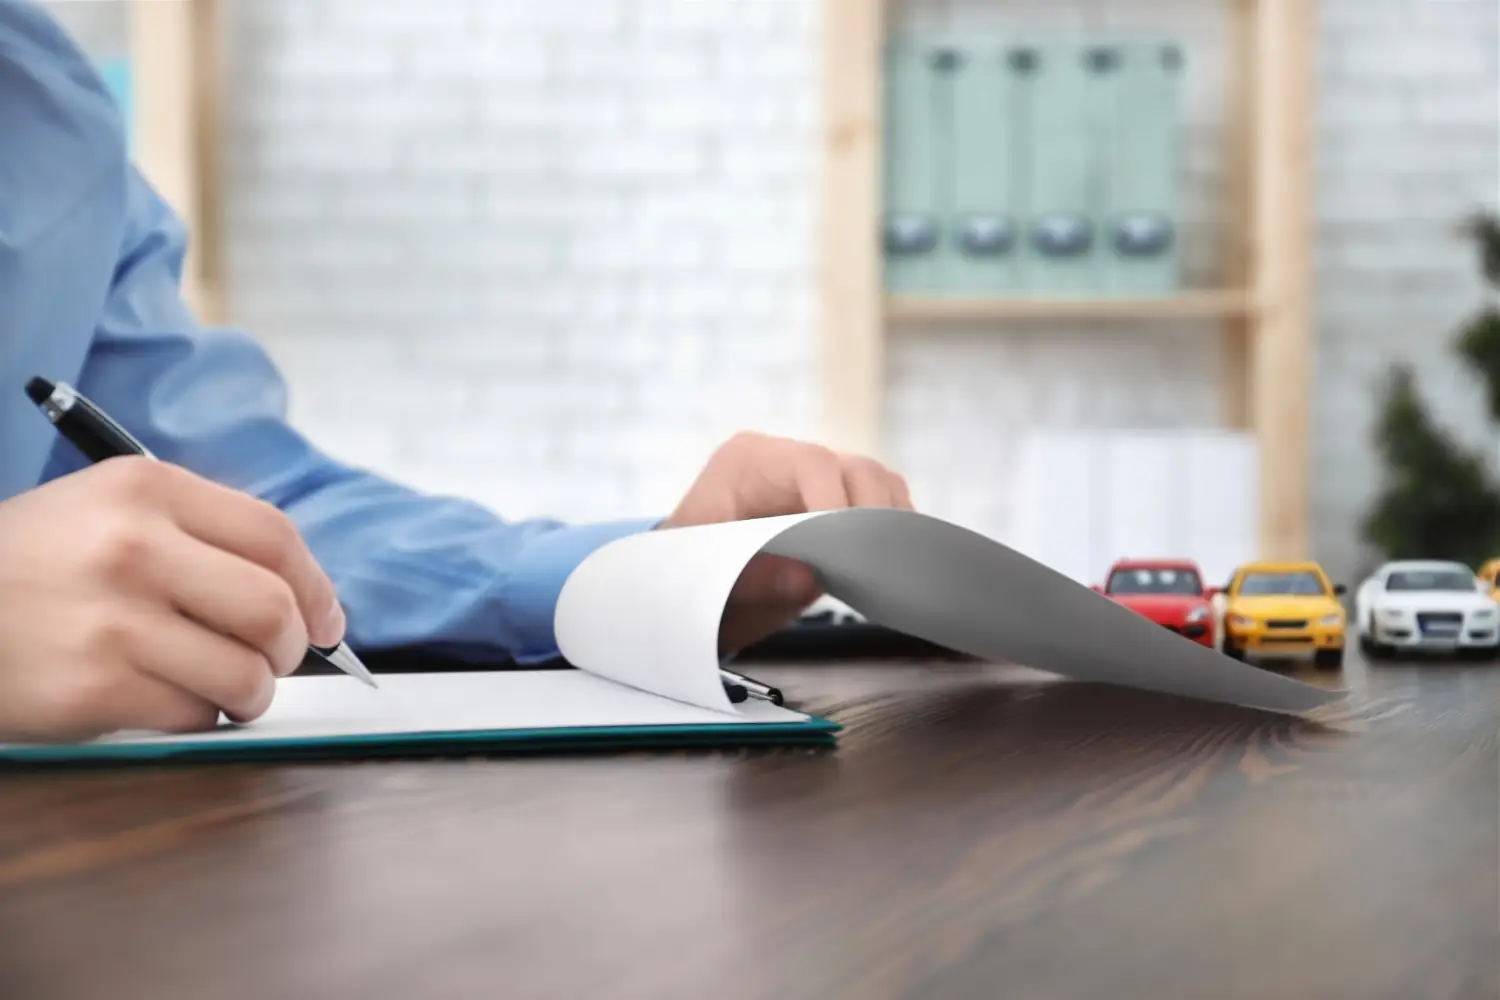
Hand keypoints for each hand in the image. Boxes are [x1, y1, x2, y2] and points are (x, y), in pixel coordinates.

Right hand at [0, 457, 344, 741]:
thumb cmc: (32, 567)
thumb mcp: (108, 512)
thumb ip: (201, 538)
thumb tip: (307, 600)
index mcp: (146, 488)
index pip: (275, 537)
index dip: (316, 588)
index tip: (327, 621)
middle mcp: (132, 547)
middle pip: (273, 609)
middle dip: (292, 647)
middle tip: (276, 660)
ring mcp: (112, 620)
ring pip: (245, 673)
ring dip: (251, 692)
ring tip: (225, 689)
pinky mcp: (93, 687)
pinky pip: (195, 715)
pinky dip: (199, 718)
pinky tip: (165, 701)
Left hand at [660, 431, 911, 653]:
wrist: (685, 587)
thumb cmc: (687, 575)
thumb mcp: (706, 580)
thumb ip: (752, 581)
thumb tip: (808, 577)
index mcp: (747, 461)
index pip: (811, 463)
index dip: (836, 503)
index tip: (848, 552)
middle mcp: (787, 461)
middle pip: (857, 469)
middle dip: (873, 519)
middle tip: (873, 570)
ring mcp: (816, 481)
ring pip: (879, 484)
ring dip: (888, 528)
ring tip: (881, 572)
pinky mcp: (836, 504)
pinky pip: (882, 505)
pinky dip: (890, 534)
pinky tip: (883, 568)